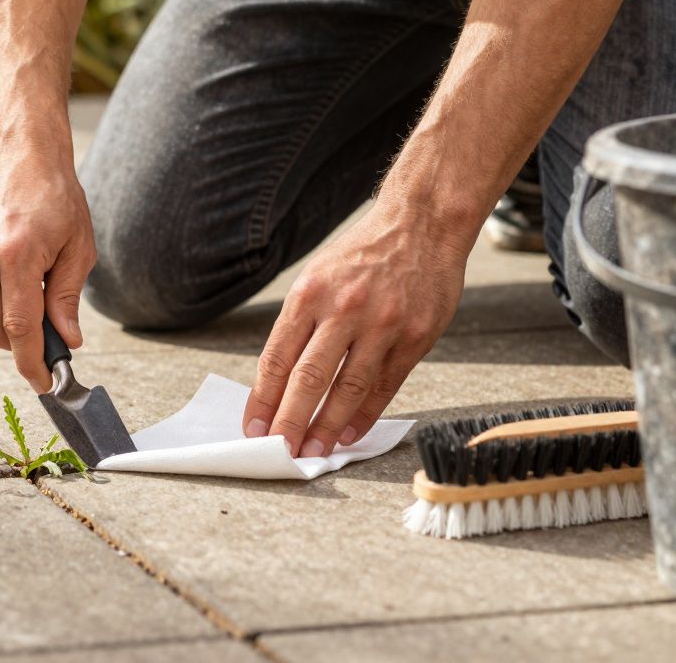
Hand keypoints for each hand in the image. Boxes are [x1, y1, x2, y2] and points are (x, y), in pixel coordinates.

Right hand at [0, 142, 95, 392]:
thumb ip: (67, 298)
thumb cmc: (55, 199)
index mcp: (17, 255)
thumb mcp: (77, 247)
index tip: (44, 384)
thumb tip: (68, 342)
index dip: (32, 363)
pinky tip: (0, 276)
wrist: (16, 155)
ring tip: (22, 291)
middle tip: (41, 334)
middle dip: (17, 346)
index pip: (20, 329)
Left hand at [241, 199, 470, 456]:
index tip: (253, 429)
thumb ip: (300, 325)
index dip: (263, 399)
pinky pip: (385, 385)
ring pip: (348, 388)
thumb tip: (277, 382)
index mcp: (309, 294)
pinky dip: (365, 415)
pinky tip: (350, 434)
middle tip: (279, 452)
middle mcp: (343, 309)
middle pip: (308, 378)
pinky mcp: (416, 336)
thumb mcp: (317, 277)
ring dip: (327, 427)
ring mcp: (382, 324)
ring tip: (313, 452)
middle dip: (289, 422)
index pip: (278, 358)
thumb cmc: (361, 255)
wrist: (422, 223)